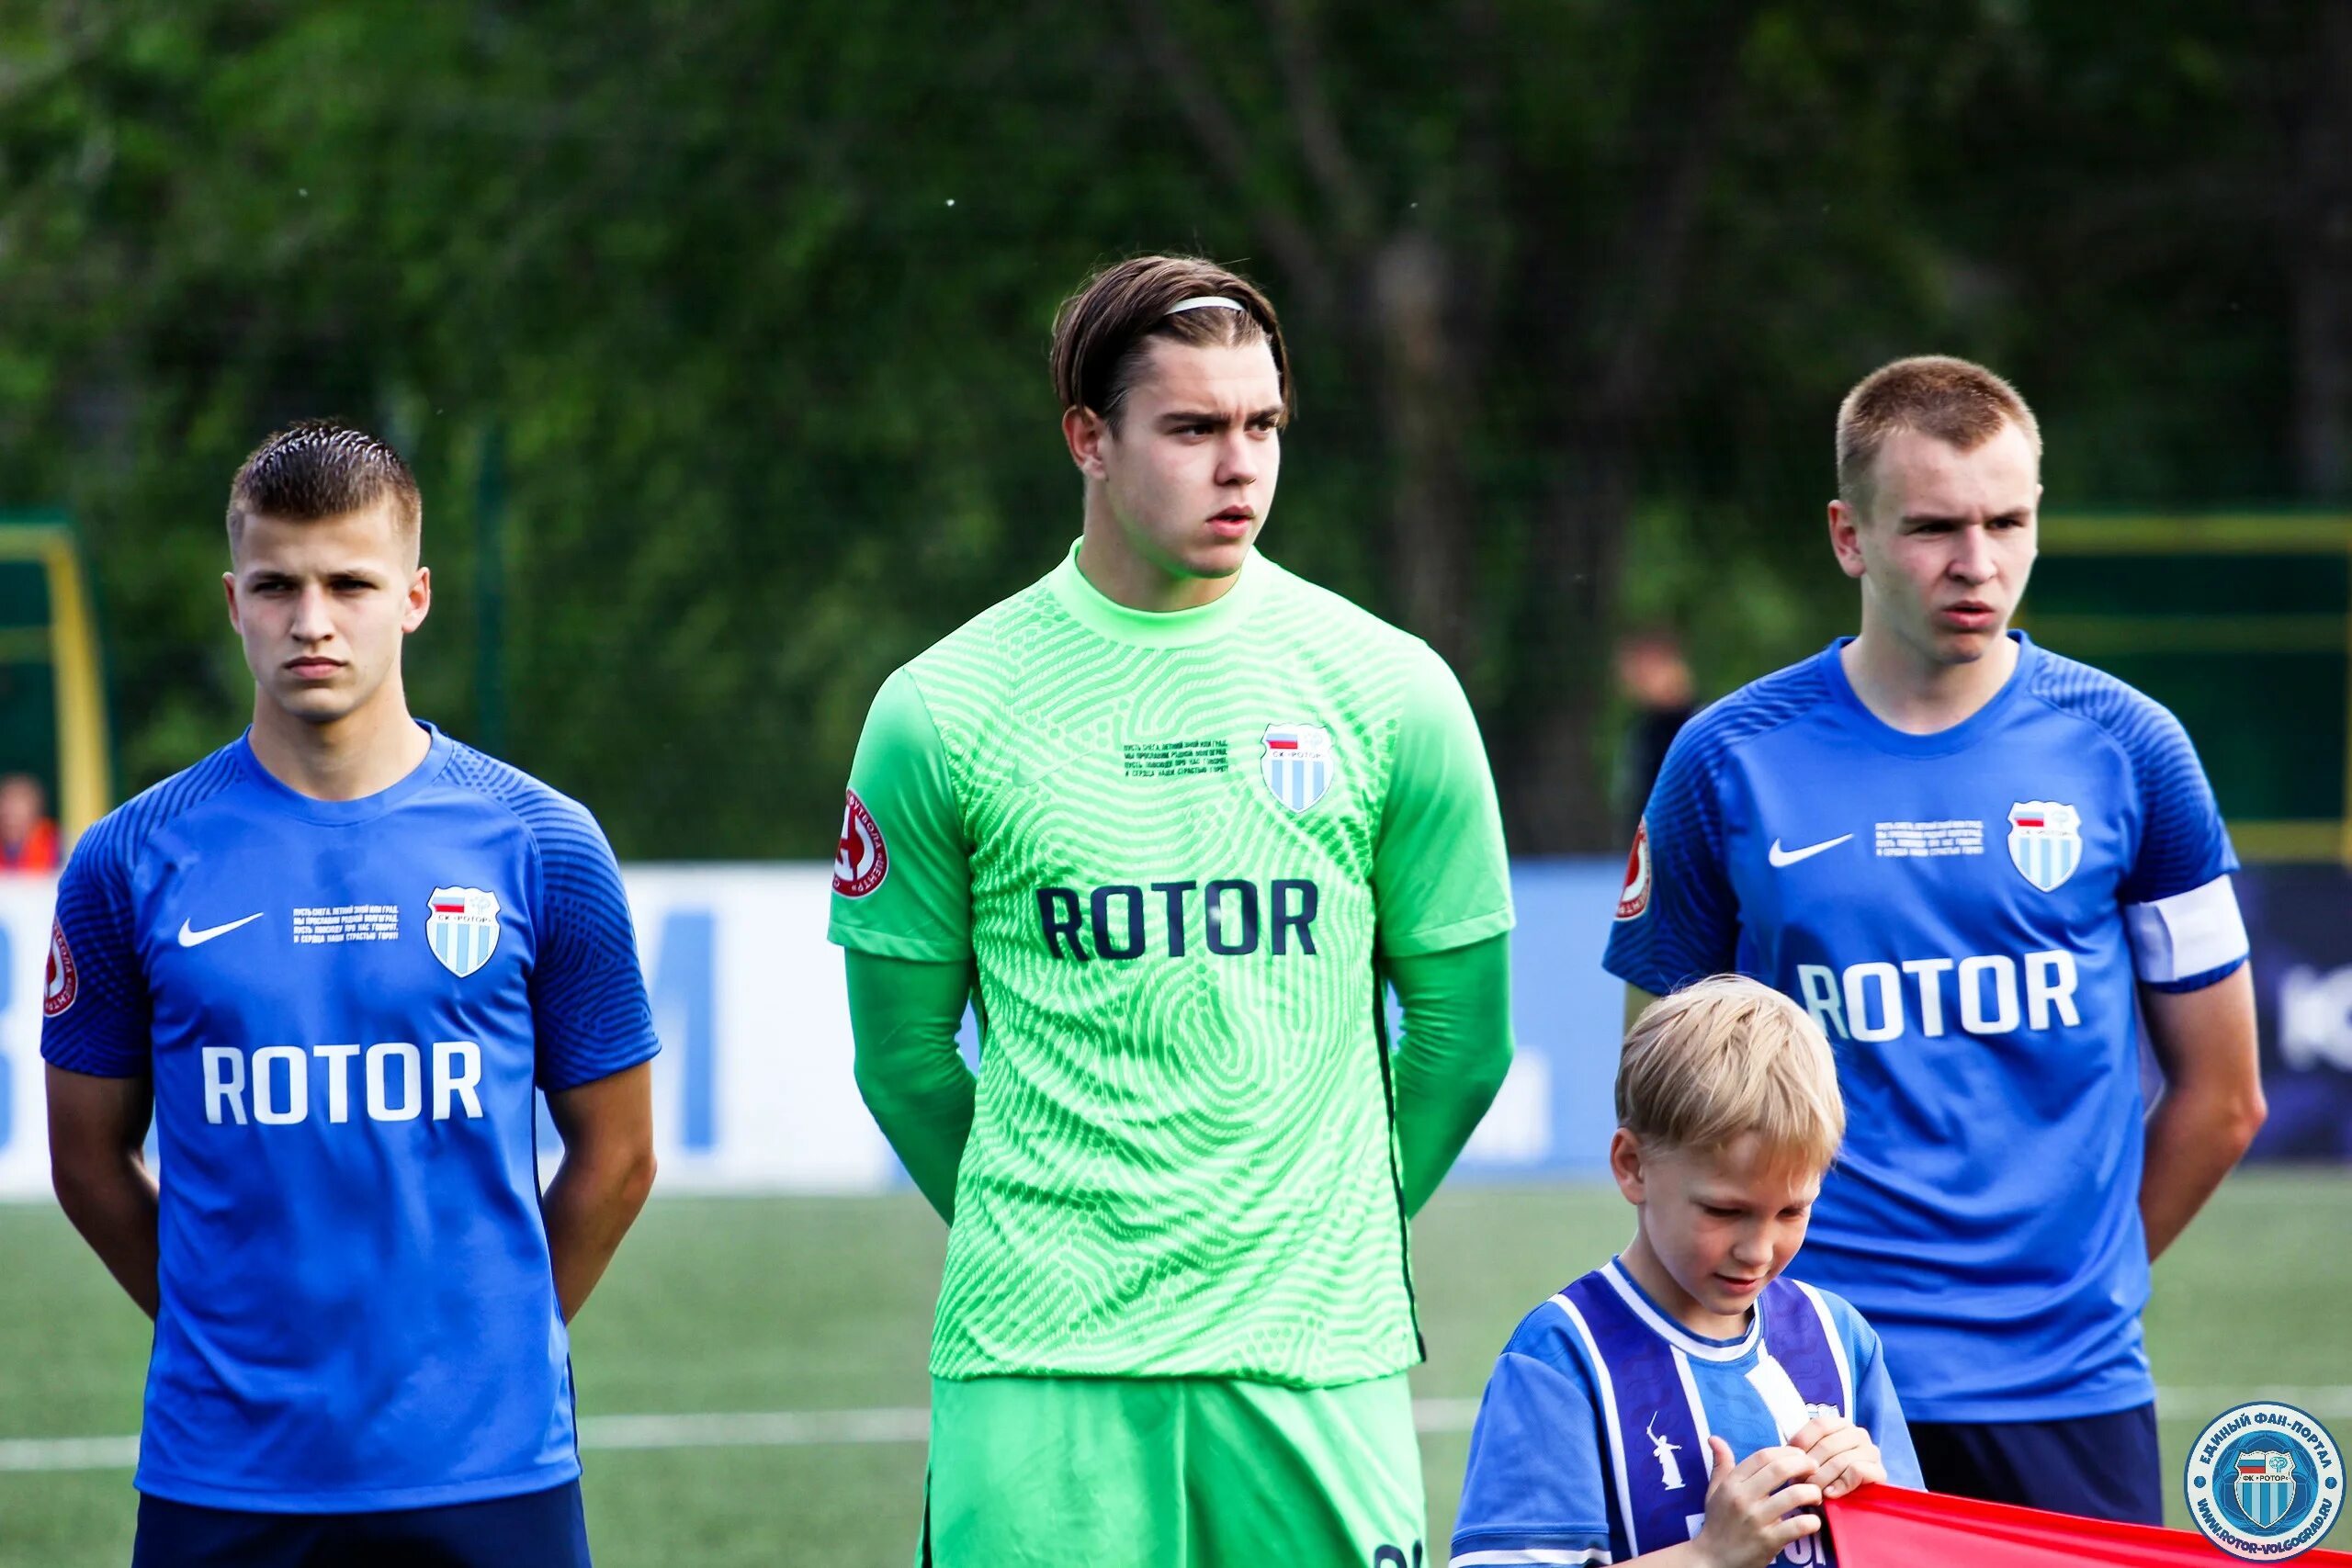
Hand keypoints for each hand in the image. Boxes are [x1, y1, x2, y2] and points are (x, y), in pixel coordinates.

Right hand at [1690, 1436, 1821, 1567]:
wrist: (1713, 1560)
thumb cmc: (1718, 1524)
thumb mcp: (1714, 1492)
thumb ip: (1721, 1465)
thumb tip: (1715, 1438)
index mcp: (1732, 1483)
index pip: (1763, 1456)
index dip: (1786, 1451)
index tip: (1799, 1454)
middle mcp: (1743, 1498)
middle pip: (1780, 1469)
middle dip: (1804, 1464)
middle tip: (1815, 1468)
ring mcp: (1757, 1520)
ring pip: (1793, 1495)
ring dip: (1811, 1491)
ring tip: (1815, 1495)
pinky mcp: (1769, 1541)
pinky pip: (1798, 1526)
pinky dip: (1812, 1521)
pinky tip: (1813, 1521)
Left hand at [1788, 1412, 1887, 1498]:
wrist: (1847, 1504)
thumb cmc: (1824, 1477)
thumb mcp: (1810, 1459)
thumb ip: (1801, 1449)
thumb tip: (1789, 1450)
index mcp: (1840, 1424)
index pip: (1819, 1425)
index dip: (1801, 1443)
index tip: (1791, 1460)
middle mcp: (1858, 1433)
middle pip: (1827, 1445)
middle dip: (1810, 1467)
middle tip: (1800, 1483)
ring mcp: (1871, 1452)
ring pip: (1840, 1461)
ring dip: (1822, 1479)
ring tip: (1813, 1491)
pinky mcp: (1879, 1472)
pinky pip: (1857, 1472)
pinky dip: (1840, 1484)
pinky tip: (1830, 1493)